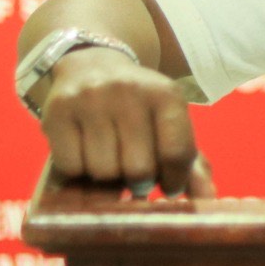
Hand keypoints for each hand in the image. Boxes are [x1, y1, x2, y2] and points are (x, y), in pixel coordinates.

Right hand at [37, 47, 215, 198]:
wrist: (90, 64)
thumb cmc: (137, 107)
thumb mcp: (168, 122)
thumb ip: (190, 163)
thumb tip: (207, 200)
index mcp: (165, 94)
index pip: (177, 153)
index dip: (174, 180)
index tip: (168, 185)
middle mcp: (129, 92)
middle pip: (138, 169)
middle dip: (139, 183)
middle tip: (135, 176)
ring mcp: (91, 100)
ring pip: (103, 172)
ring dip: (107, 178)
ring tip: (111, 161)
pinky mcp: (57, 112)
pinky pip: (70, 167)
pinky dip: (78, 172)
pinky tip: (86, 155)